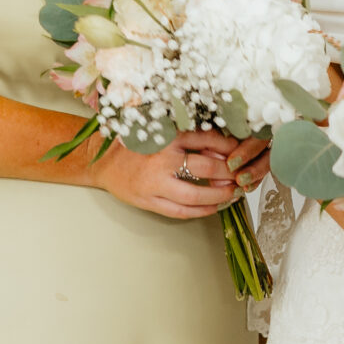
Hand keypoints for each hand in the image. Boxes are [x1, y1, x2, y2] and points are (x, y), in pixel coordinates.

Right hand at [88, 129, 243, 218]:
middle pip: (206, 167)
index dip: (229, 148)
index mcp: (167, 136)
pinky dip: (201, 211)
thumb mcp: (164, 132)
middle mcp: (161, 158)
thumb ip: (191, 139)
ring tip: (231, 194)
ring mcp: (154, 182)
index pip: (208, 139)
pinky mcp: (148, 201)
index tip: (239, 153)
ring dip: (219, 196)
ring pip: (195, 194)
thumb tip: (223, 150)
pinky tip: (213, 208)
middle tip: (239, 176)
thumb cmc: (136, 145)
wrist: (103, 161)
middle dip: (228, 174)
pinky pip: (180, 210)